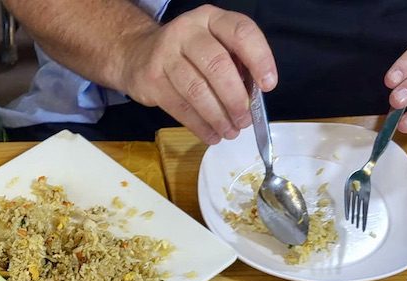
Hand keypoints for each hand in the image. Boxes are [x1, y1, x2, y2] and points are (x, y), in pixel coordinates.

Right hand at [119, 4, 276, 143]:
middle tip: (244, 120)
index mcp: (211, 18)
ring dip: (217, 117)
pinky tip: (211, 135)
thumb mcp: (213, 44)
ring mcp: (165, 55)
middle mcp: (187, 32)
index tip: (268, 85)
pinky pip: (179, 107)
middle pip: (217, 65)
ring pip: (196, 91)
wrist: (137, 54)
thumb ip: (234, 63)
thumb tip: (251, 100)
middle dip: (235, 98)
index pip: (241, 32)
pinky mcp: (152, 80)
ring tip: (230, 132)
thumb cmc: (186, 53)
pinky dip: (199, 125)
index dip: (259, 58)